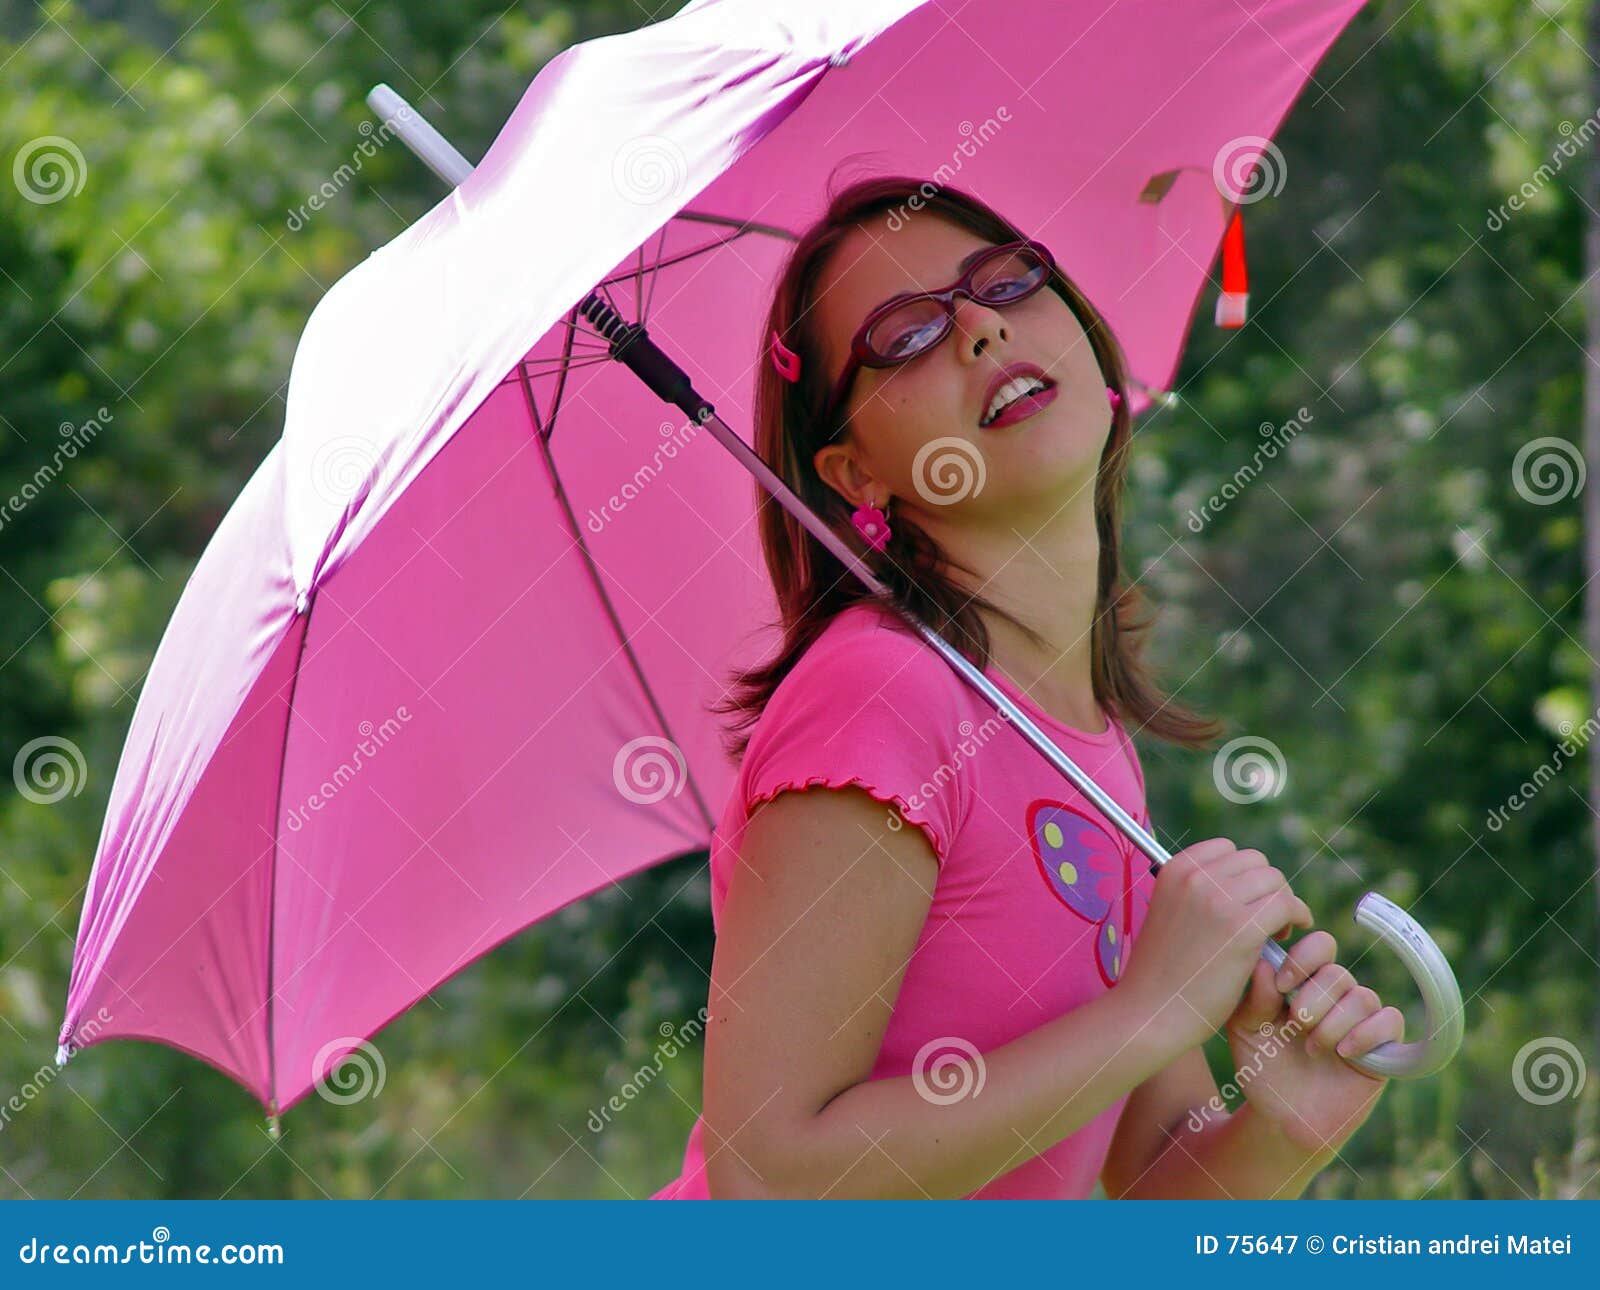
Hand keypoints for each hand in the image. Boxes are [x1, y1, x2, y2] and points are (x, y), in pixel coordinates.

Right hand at [1119, 838, 1312, 1055]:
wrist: (1151, 1012)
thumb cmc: (1163, 972)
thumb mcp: (1170, 913)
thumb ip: (1197, 892)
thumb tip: (1240, 880)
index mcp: (1174, 869)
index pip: (1227, 849)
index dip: (1243, 876)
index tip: (1246, 902)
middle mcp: (1195, 877)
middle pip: (1257, 863)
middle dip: (1266, 890)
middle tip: (1266, 921)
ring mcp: (1218, 900)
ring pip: (1276, 882)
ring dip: (1283, 904)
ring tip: (1274, 933)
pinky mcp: (1241, 929)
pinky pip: (1287, 906)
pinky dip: (1297, 917)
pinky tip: (1287, 937)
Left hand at [1224, 929, 1404, 1155]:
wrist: (1283, 1117)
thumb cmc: (1262, 1067)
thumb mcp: (1245, 1029)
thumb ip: (1254, 997)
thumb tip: (1264, 961)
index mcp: (1303, 982)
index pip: (1319, 946)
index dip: (1304, 958)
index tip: (1282, 984)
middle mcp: (1335, 997)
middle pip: (1338, 973)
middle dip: (1314, 998)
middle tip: (1296, 1024)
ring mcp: (1360, 1021)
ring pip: (1362, 997)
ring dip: (1333, 1023)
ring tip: (1311, 1048)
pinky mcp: (1382, 1048)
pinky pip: (1390, 1020)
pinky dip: (1366, 1034)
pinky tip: (1343, 1053)